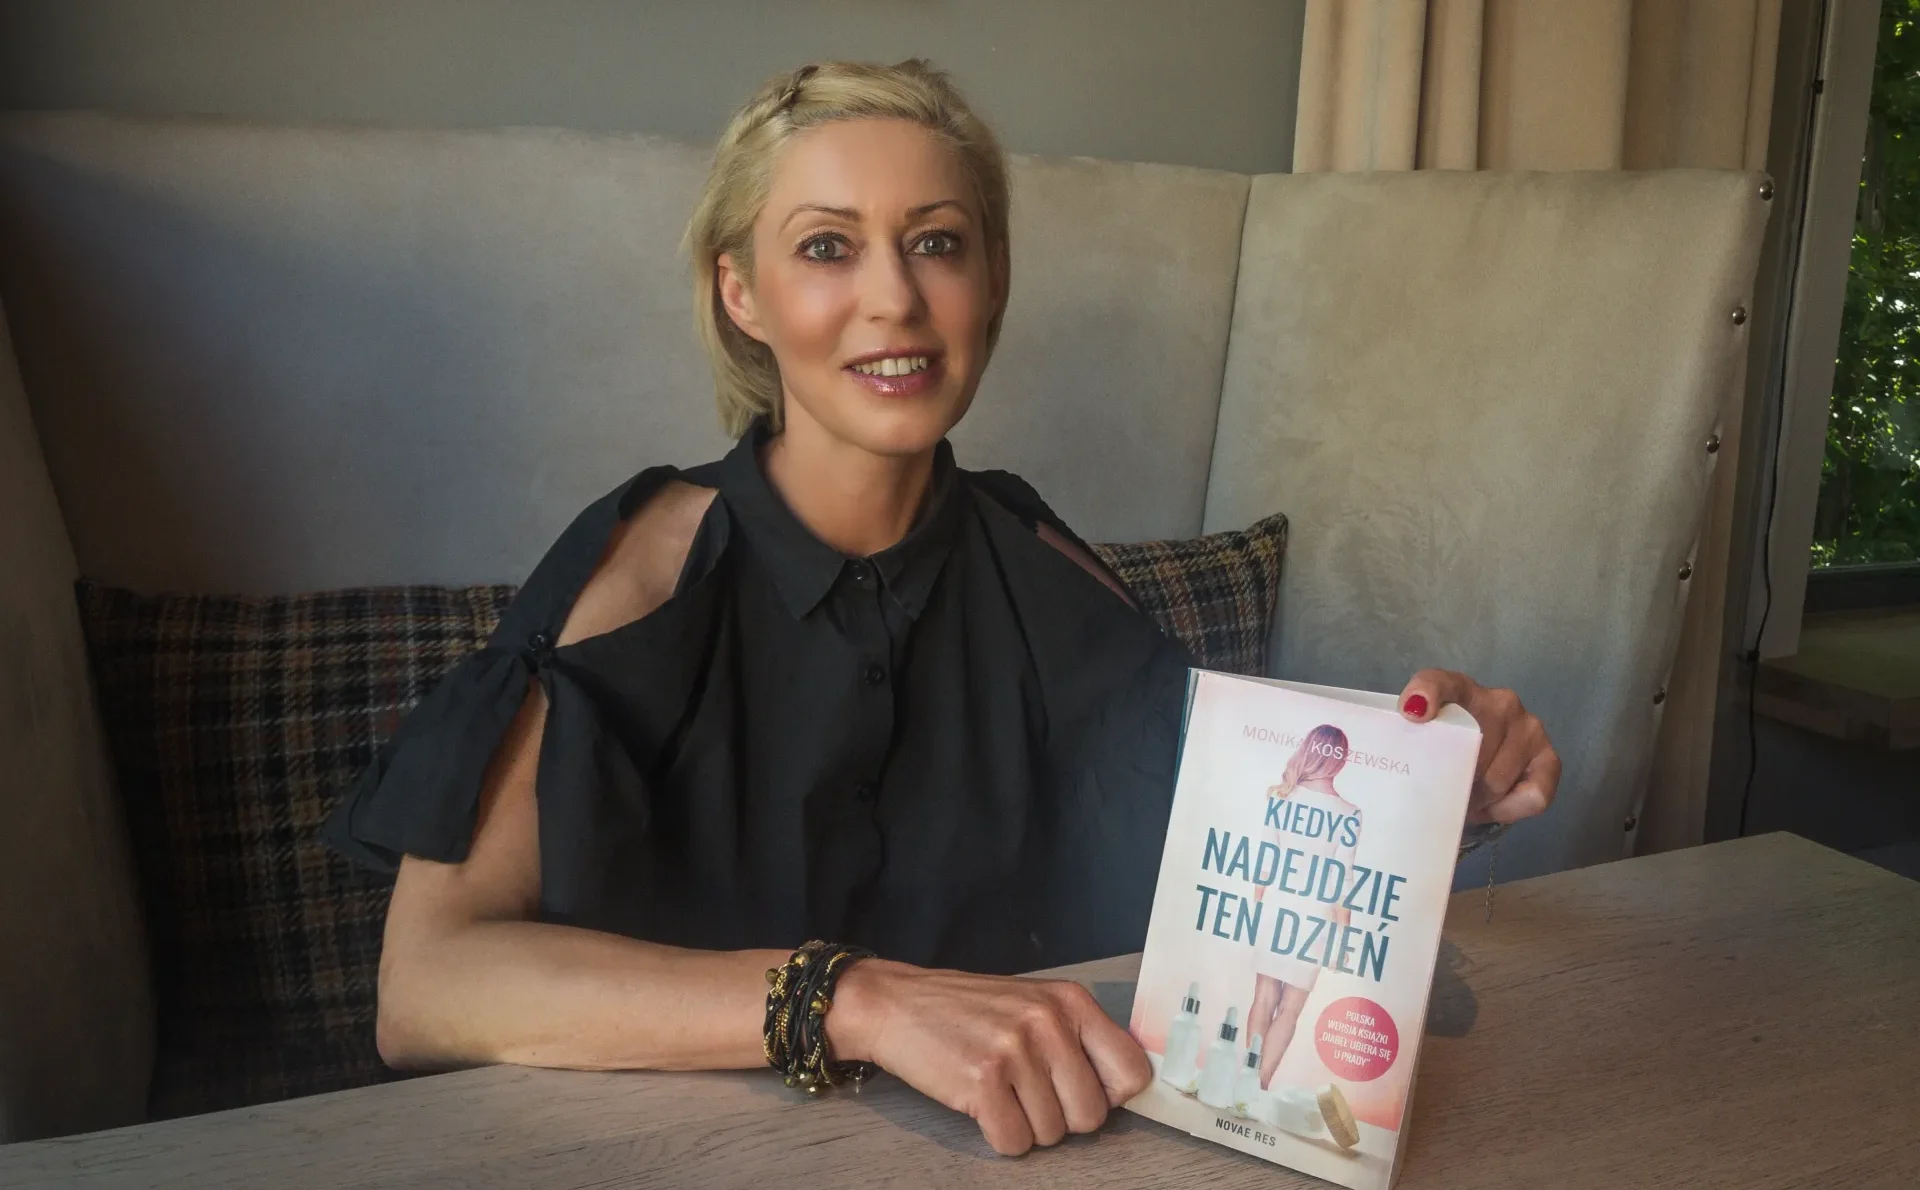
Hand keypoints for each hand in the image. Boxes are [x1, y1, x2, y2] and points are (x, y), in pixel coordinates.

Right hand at [825, 959, 1149, 1155]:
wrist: (895, 1003)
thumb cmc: (967, 1010)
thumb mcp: (1034, 1004)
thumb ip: (1078, 1038)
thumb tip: (1121, 1089)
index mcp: (1071, 1002)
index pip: (1132, 1071)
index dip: (1111, 1096)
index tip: (1085, 1094)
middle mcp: (1048, 1022)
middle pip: (1092, 1115)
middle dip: (1062, 1118)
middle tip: (1028, 1094)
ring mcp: (1015, 1051)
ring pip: (1052, 1134)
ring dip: (1026, 1126)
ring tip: (1000, 1092)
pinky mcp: (983, 1081)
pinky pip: (1014, 1142)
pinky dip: (998, 1135)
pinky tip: (982, 1105)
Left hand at [1397, 669, 1558, 824]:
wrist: (1477, 764)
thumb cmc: (1446, 753)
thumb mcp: (1424, 743)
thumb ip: (1413, 742)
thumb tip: (1409, 751)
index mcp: (1459, 690)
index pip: (1439, 683)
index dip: (1426, 695)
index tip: (1412, 714)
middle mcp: (1500, 702)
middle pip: (1470, 754)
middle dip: (1455, 782)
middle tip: (1446, 792)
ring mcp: (1530, 728)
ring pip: (1497, 782)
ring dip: (1478, 800)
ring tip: (1467, 798)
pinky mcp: (1550, 759)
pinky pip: (1532, 796)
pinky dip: (1508, 809)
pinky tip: (1493, 804)